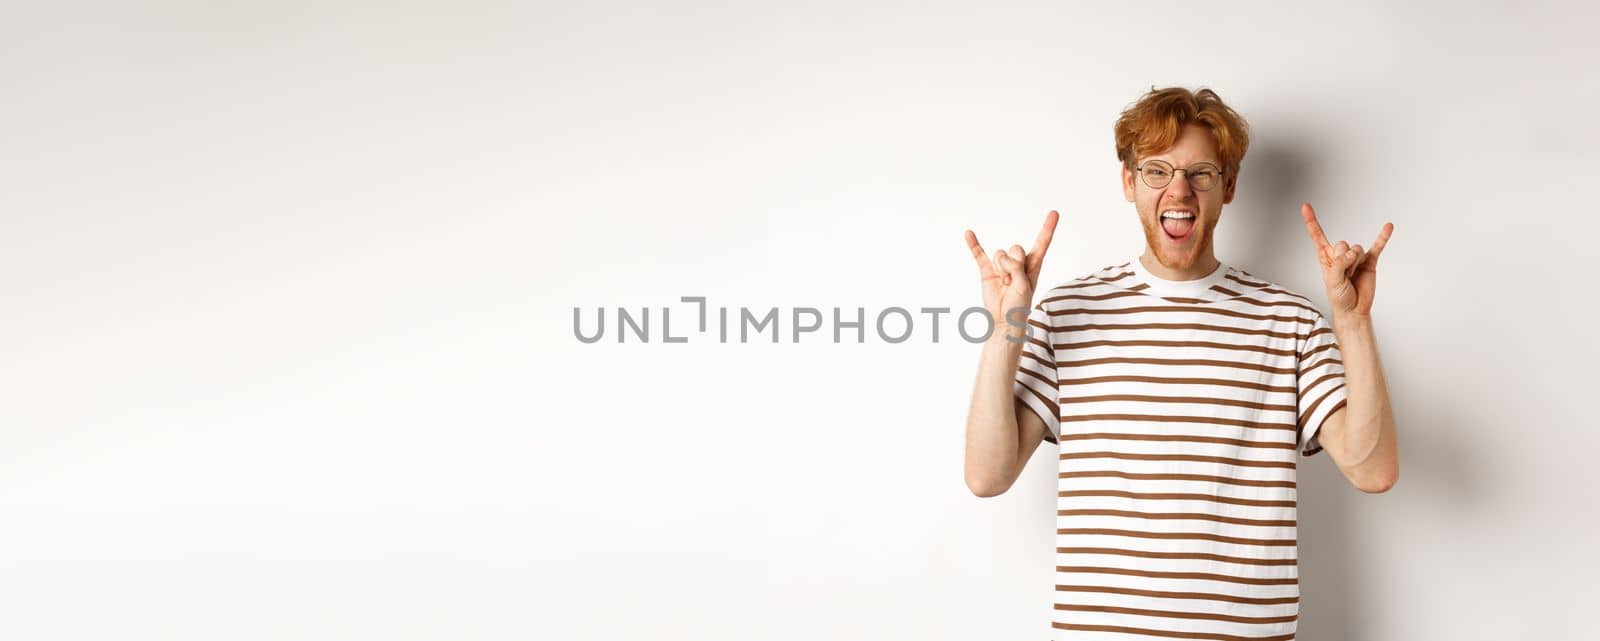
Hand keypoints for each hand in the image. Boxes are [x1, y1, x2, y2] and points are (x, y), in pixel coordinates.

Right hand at [965, 211, 1057, 331]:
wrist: (1003, 320)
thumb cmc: (1019, 306)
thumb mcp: (1025, 286)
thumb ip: (1017, 268)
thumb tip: (1003, 257)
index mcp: (1033, 265)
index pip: (1041, 243)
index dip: (1047, 228)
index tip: (1054, 213)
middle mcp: (1018, 263)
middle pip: (1015, 248)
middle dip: (1012, 264)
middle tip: (1012, 282)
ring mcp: (1002, 266)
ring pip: (1000, 253)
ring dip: (1001, 269)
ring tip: (1004, 284)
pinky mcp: (987, 271)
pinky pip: (979, 254)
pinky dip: (973, 244)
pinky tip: (968, 234)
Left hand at [1301, 202, 1392, 316]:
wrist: (1354, 309)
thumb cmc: (1339, 297)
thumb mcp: (1332, 282)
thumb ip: (1338, 265)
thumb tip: (1351, 253)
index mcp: (1326, 257)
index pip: (1317, 236)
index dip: (1311, 221)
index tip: (1305, 206)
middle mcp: (1340, 254)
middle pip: (1342, 244)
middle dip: (1344, 259)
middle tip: (1345, 274)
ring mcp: (1356, 257)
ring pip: (1356, 249)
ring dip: (1355, 263)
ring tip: (1354, 276)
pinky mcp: (1370, 261)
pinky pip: (1378, 246)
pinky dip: (1383, 237)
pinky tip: (1388, 226)